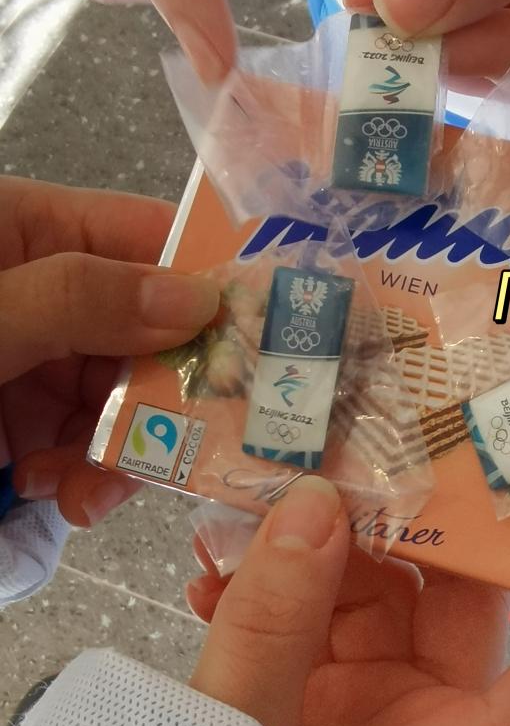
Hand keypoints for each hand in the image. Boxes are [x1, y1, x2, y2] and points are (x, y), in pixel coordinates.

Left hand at [2, 178, 218, 523]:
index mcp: (24, 229)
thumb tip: (195, 293)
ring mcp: (26, 360)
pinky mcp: (10, 425)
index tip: (267, 327)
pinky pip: (80, 444)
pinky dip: (83, 475)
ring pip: (121, 397)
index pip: (145, 235)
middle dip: (167, 388)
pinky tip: (56, 496)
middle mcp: (38, 290)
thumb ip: (75, 299)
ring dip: (124, 448)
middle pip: (147, 327)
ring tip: (91, 491)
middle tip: (188, 441)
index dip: (209, 274)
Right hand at [187, 477, 509, 725]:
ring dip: (320, 543)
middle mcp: (427, 721)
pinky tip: (215, 569)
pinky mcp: (315, 691)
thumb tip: (313, 504)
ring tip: (265, 498)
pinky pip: (313, 612)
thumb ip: (276, 624)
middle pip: (458, 594)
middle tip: (384, 442)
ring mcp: (370, 701)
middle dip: (420, 517)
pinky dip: (271, 583)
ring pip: (377, 587)